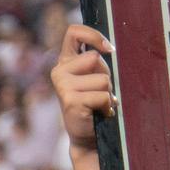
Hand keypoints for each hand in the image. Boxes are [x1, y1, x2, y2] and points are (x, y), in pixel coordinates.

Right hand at [51, 24, 116, 152]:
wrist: (87, 137)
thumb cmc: (95, 105)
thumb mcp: (94, 79)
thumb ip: (96, 63)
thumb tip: (109, 49)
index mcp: (65, 62)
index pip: (74, 32)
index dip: (93, 35)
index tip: (109, 49)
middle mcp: (60, 71)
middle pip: (95, 58)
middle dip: (106, 75)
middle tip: (100, 93)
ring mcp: (63, 86)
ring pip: (103, 79)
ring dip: (108, 93)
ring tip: (99, 105)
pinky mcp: (71, 101)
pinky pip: (103, 96)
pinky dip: (107, 106)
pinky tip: (99, 114)